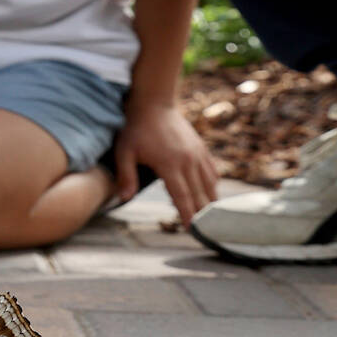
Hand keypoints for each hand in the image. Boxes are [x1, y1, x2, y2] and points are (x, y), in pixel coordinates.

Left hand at [114, 101, 216, 224]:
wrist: (154, 103)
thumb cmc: (136, 128)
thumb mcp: (124, 151)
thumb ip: (125, 175)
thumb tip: (124, 198)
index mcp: (169, 164)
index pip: (182, 196)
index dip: (188, 214)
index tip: (192, 230)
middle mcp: (188, 161)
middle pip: (199, 194)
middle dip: (202, 215)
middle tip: (205, 232)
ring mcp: (197, 154)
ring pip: (209, 184)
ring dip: (210, 202)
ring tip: (211, 219)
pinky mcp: (201, 148)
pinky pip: (212, 171)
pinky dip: (213, 185)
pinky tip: (211, 195)